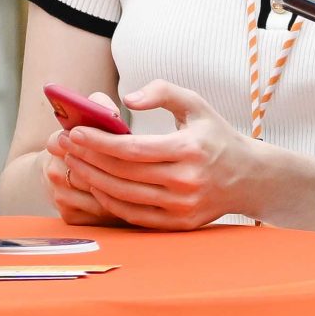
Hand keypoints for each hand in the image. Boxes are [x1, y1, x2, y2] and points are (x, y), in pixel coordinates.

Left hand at [54, 80, 260, 230]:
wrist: (249, 177)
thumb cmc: (216, 137)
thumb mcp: (196, 104)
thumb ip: (163, 92)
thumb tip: (127, 99)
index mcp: (190, 149)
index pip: (132, 148)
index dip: (98, 141)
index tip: (75, 132)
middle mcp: (187, 181)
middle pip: (122, 172)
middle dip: (88, 158)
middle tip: (65, 145)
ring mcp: (182, 206)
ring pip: (123, 195)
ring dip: (92, 179)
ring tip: (74, 162)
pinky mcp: (178, 224)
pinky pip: (133, 215)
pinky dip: (109, 200)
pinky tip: (95, 184)